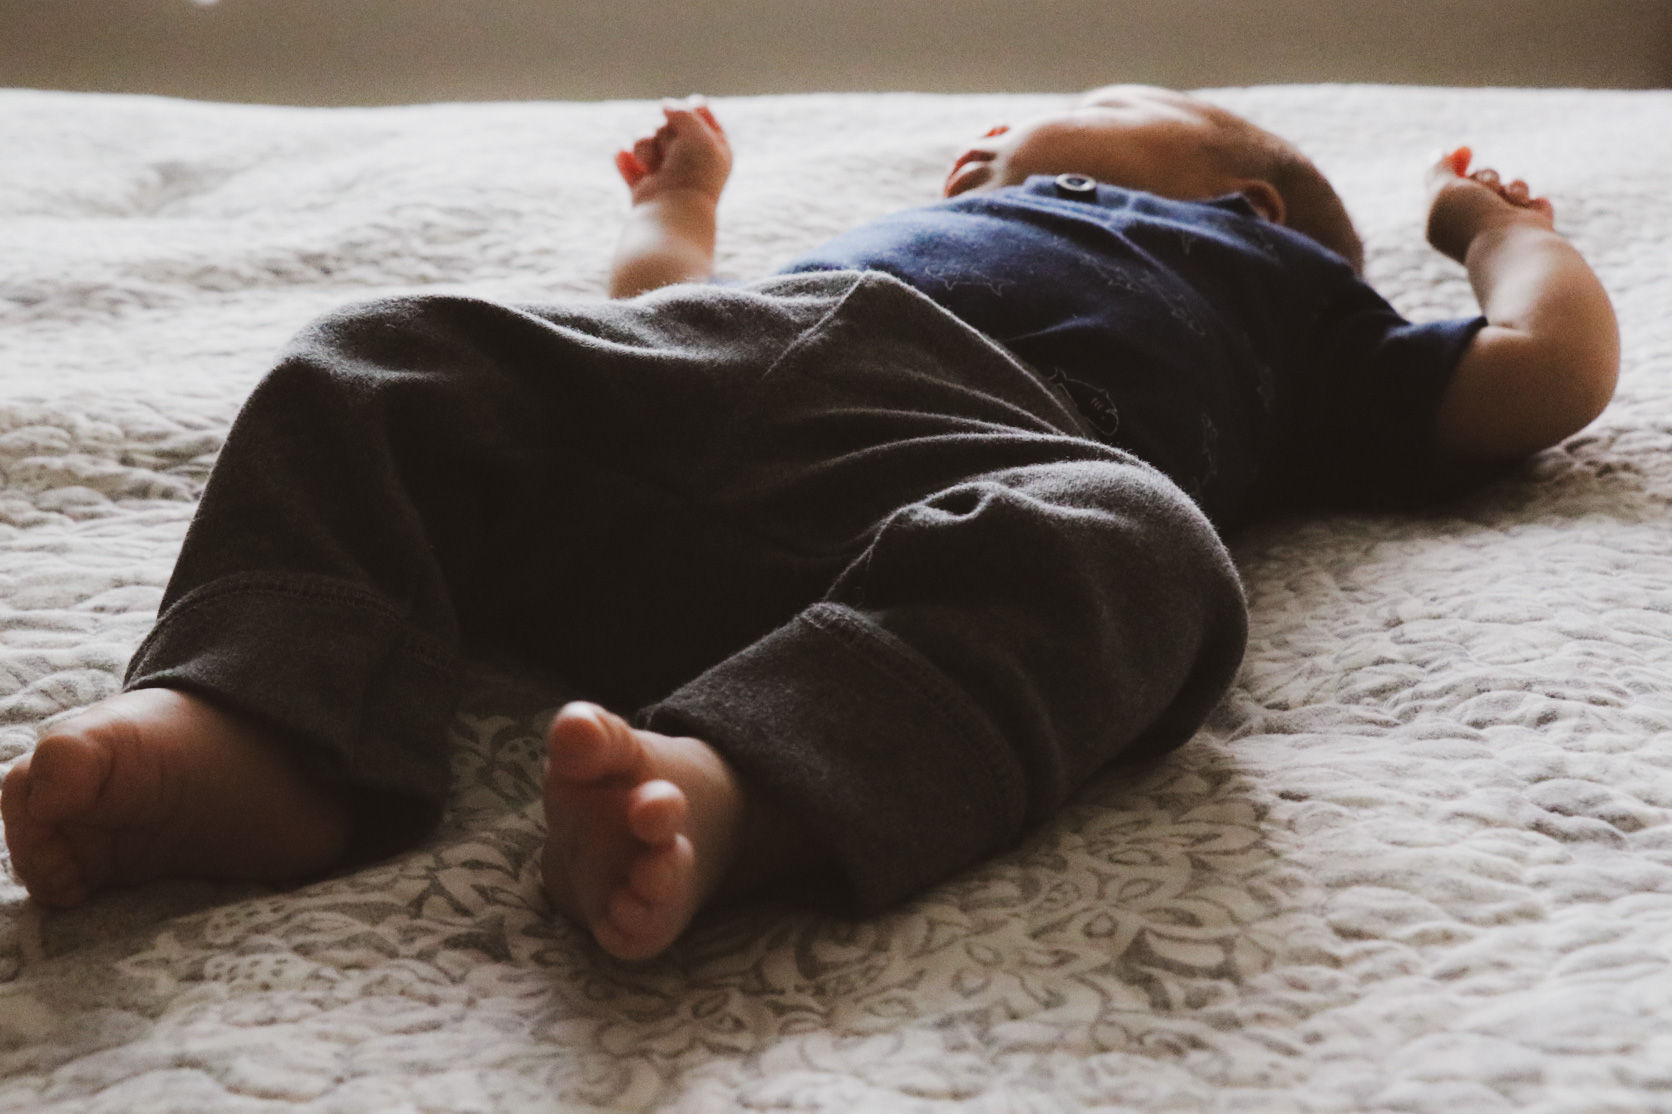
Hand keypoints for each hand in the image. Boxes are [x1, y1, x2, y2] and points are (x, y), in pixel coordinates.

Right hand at [615, 97, 732, 206]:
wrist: (674, 212)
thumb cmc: (693, 173)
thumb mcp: (698, 133)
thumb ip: (683, 112)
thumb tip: (664, 105)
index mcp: (714, 148)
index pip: (700, 111)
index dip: (694, 108)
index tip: (693, 110)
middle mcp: (690, 158)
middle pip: (667, 123)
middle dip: (665, 134)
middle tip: (674, 153)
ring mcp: (665, 171)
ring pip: (644, 137)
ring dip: (644, 146)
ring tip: (651, 166)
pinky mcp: (642, 183)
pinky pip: (625, 157)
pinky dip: (624, 159)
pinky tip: (636, 169)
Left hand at [1426, 146, 1554, 262]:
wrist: (1513, 246)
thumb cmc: (1473, 218)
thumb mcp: (1443, 190)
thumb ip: (1437, 171)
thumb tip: (1437, 155)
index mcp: (1444, 222)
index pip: (1449, 186)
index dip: (1455, 163)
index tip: (1466, 150)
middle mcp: (1472, 225)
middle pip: (1482, 179)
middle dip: (1486, 176)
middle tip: (1488, 188)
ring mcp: (1503, 227)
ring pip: (1510, 185)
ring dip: (1511, 186)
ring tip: (1512, 200)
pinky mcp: (1529, 229)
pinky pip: (1534, 200)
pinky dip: (1530, 200)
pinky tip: (1526, 212)